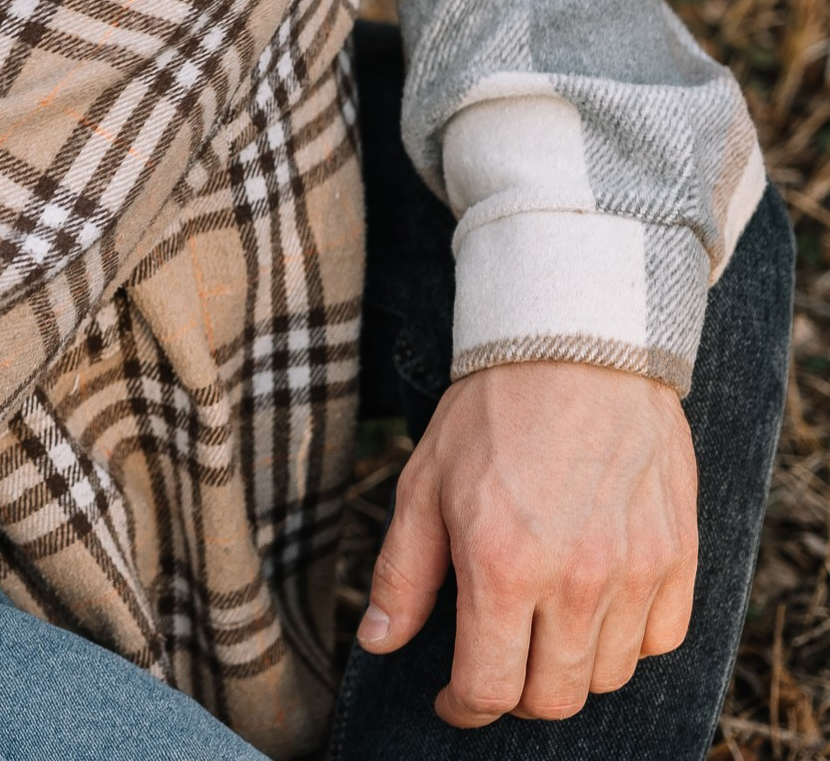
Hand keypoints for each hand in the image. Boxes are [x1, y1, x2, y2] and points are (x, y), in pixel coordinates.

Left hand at [357, 360, 697, 724]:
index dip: (462, 708)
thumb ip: (402, 573)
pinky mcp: (679, 557)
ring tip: (539, 632)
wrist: (576, 350)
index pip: (490, 688)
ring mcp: (636, 572)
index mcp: (503, 568)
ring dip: (569, 671)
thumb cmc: (490, 415)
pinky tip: (592, 610)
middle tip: (492, 664)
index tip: (451, 699)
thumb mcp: (422, 487)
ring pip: (608, 677)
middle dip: (514, 695)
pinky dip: (625, 643)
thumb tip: (379, 641)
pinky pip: (659, 640)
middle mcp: (577, 581)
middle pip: (554, 697)